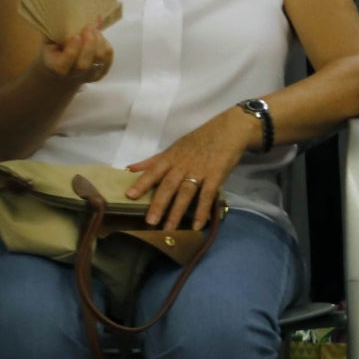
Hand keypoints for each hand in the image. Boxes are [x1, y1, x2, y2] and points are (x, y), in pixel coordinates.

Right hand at [39, 24, 112, 85]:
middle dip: (89, 43)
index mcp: (55, 68)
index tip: (76, 36)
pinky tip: (99, 38)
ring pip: (99, 59)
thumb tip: (70, 16)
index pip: (64, 63)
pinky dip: (106, 45)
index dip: (72, 49)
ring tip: (94, 30)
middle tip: (88, 27)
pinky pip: (108, 58)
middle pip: (84, 64)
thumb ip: (57, 32)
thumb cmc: (53, 53)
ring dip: (99, 41)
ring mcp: (89, 76)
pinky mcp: (101, 73)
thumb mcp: (49, 42)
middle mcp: (73, 76)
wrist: (60, 73)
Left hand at [127, 105, 260, 229]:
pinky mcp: (216, 176)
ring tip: (169, 228)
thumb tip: (129, 169)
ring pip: (186, 193)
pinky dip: (202, 210)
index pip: (154, 171)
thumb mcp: (174, 147)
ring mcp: (200, 171)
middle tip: (150, 222)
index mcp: (171, 158)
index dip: (142, 183)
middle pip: (169, 186)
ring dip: (177, 211)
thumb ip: (153, 161)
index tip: (129, 196)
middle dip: (159, 204)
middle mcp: (183, 165)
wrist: (230, 129)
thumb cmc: (199, 139)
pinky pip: (208, 195)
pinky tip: (197, 225)